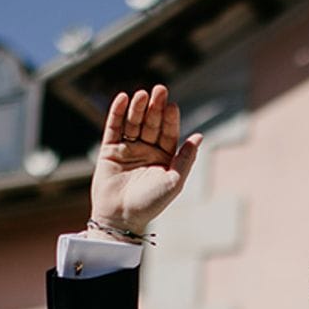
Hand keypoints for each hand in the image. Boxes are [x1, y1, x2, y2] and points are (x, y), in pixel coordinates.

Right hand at [88, 85, 202, 237]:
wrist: (121, 218)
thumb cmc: (151, 203)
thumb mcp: (174, 181)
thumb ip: (186, 159)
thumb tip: (199, 136)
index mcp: (164, 158)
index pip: (168, 132)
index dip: (170, 118)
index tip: (172, 105)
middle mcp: (147, 151)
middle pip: (151, 124)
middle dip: (155, 108)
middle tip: (159, 90)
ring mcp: (128, 149)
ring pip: (133, 123)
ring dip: (137, 108)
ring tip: (141, 95)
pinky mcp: (109, 150)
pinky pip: (113, 128)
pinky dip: (117, 113)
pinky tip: (123, 99)